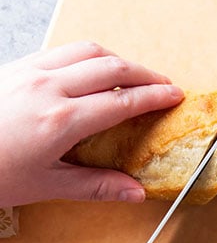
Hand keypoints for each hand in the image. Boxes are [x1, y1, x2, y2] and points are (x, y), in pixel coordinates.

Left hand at [0, 42, 182, 206]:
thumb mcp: (43, 185)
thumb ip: (94, 185)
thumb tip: (134, 192)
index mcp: (61, 120)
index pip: (123, 101)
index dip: (155, 97)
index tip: (175, 96)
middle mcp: (48, 88)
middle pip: (112, 67)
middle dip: (144, 73)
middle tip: (163, 83)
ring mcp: (29, 72)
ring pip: (86, 50)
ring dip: (116, 59)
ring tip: (130, 74)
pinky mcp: (13, 67)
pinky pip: (59, 51)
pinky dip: (84, 56)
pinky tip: (88, 70)